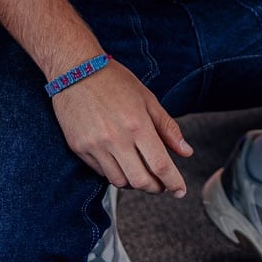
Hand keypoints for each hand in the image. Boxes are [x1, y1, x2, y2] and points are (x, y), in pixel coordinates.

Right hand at [52, 60, 192, 195]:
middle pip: (140, 181)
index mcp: (137, 124)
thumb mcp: (147, 99)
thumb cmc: (113, 80)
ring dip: (134, 182)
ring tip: (139, 169)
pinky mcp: (79, 148)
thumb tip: (186, 152)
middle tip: (160, 184)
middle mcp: (116, 138)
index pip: (160, 165)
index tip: (180, 190)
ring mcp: (95, 145)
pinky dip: (114, 172)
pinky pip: (101, 172)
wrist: (75, 70)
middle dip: (155, 187)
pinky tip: (119, 160)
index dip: (173, 182)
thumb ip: (168, 128)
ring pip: (119, 181)